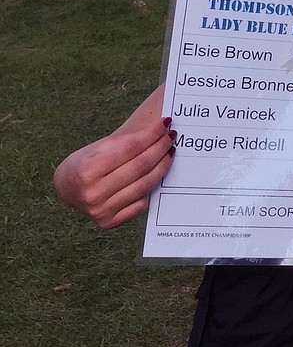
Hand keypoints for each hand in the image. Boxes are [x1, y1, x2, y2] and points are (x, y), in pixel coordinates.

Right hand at [54, 86, 175, 228]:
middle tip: (171, 136)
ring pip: (144, 185)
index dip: (151, 134)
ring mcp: (101, 211)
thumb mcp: (97, 148)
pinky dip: (152, 187)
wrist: (66, 189)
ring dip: (162, 166)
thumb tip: (158, 130)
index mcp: (87, 172)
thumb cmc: (83, 164)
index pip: (130, 149)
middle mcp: (93, 194)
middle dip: (160, 148)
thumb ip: (125, 142)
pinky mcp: (109, 222)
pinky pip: (140, 203)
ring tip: (170, 151)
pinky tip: (158, 173)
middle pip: (140, 167)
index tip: (165, 123)